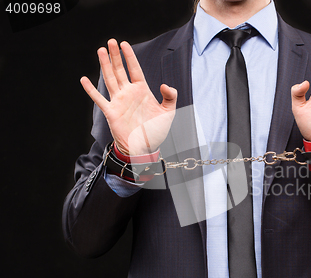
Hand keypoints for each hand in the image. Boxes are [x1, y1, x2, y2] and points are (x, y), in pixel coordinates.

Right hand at [80, 39, 176, 155]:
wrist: (145, 147)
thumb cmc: (156, 131)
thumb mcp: (168, 112)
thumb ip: (170, 97)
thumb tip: (165, 85)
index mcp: (142, 91)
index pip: (134, 69)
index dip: (130, 56)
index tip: (125, 44)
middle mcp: (129, 93)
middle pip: (120, 70)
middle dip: (115, 56)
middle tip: (110, 42)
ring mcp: (119, 101)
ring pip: (110, 79)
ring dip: (105, 65)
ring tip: (100, 51)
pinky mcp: (111, 112)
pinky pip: (99, 99)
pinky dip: (91, 90)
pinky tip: (84, 79)